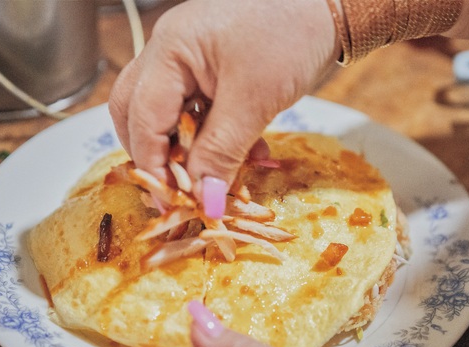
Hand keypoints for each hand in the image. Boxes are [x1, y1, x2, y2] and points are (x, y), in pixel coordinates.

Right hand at [109, 0, 338, 214]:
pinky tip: (244, 153)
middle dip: (156, 156)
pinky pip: (199, 109)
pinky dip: (214, 137)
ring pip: (169, 115)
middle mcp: (169, 52)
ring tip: (216, 176)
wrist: (329, 2)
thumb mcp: (254, 99)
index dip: (154, 166)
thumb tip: (205, 202)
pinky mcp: (213, 68)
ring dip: (190, 151)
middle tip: (179, 189)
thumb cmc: (292, 34)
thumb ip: (222, 152)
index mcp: (169, 51)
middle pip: (138, 113)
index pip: (142, 119)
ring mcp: (189, 59)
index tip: (173, 204)